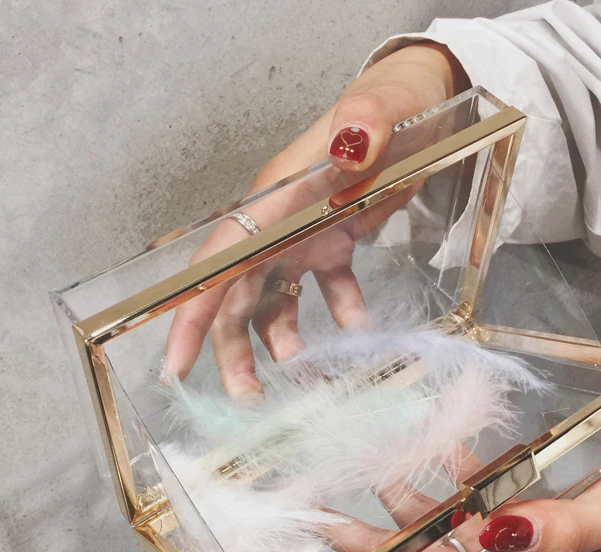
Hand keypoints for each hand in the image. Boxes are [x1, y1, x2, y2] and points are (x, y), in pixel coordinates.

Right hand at [163, 43, 465, 392]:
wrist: (424, 102)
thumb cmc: (396, 104)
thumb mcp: (381, 111)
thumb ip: (365, 125)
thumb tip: (350, 143)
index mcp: (273, 202)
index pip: (218, 264)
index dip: (191, 315)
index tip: (176, 366)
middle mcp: (278, 227)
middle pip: (238, 298)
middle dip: (235, 351)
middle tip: (248, 400)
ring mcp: (304, 238)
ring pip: (276, 305)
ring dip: (283, 348)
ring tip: (308, 383)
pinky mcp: (334, 244)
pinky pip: (328, 294)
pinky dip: (341, 320)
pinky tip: (361, 336)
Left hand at [313, 466, 600, 551]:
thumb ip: (557, 526)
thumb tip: (492, 528)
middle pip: (427, 549)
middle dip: (375, 532)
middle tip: (323, 507)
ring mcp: (524, 539)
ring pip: (451, 523)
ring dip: (410, 500)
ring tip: (370, 464)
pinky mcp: (542, 519)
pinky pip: (485, 501)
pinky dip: (459, 479)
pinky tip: (443, 450)